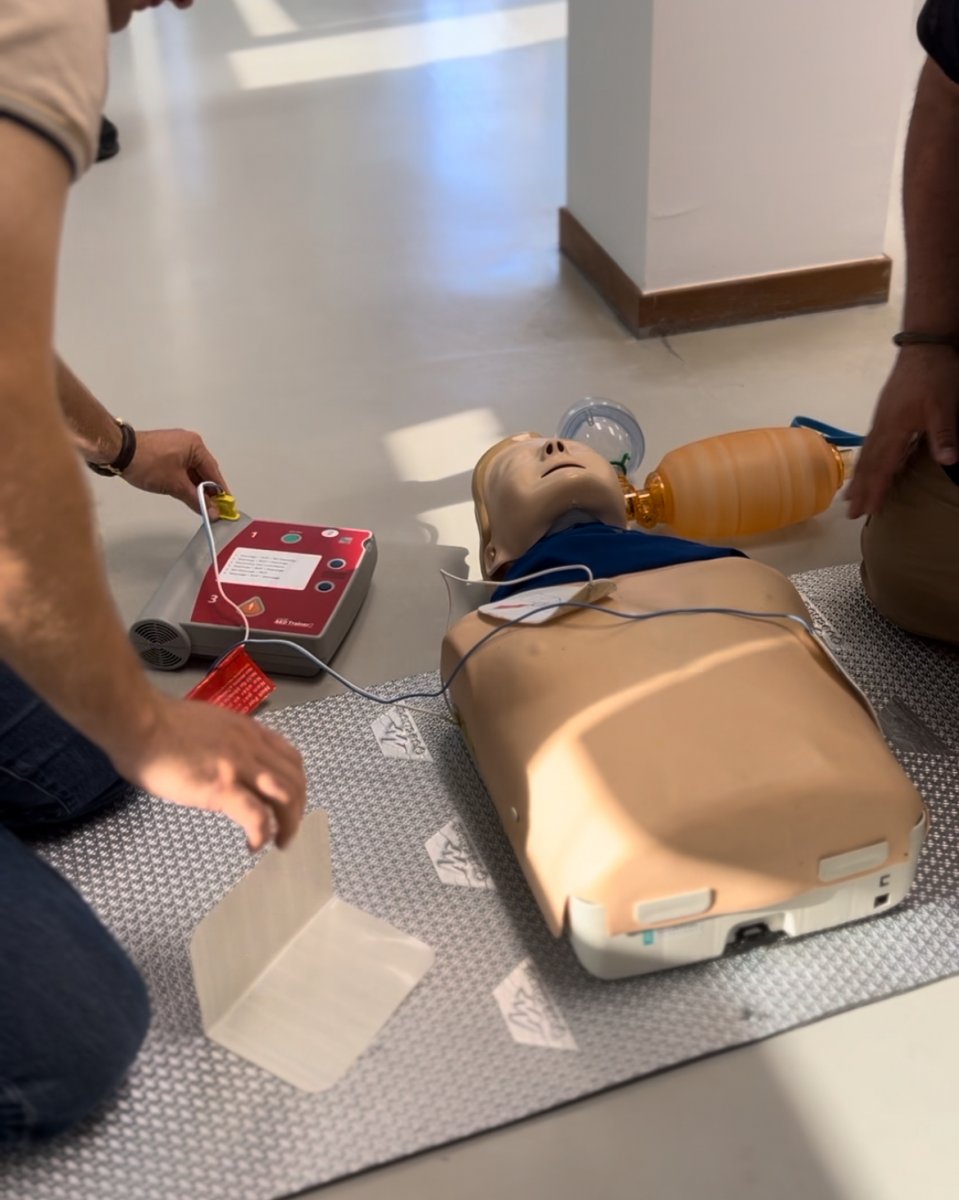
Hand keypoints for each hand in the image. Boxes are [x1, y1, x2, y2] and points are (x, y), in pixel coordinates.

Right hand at [112, 694, 305, 851]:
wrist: (139, 722)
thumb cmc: (160, 724)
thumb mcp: (209, 725)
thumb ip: (226, 743)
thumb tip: (224, 763)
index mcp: (248, 732)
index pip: (290, 757)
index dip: (296, 783)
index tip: (288, 802)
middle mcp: (251, 747)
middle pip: (295, 779)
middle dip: (298, 808)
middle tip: (287, 830)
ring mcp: (238, 767)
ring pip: (286, 796)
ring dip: (289, 823)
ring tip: (279, 842)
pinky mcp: (221, 787)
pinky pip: (256, 815)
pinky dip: (262, 833)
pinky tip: (253, 845)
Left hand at [122, 429, 228, 518]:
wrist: (118, 452)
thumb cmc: (150, 465)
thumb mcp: (175, 485)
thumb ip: (197, 500)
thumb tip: (213, 513)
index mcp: (196, 446)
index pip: (213, 472)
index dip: (220, 492)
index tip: (226, 507)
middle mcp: (189, 442)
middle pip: (204, 470)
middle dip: (207, 490)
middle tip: (211, 509)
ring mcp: (176, 444)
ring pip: (191, 470)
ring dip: (194, 486)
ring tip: (197, 504)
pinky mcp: (165, 449)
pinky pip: (181, 467)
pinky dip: (184, 480)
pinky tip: (183, 492)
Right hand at [847, 349, 958, 517]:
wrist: (924, 346)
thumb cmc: (936, 376)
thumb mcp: (946, 405)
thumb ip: (944, 434)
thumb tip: (948, 462)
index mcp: (895, 428)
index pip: (883, 466)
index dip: (876, 489)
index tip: (867, 511)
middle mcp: (883, 427)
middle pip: (868, 464)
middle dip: (860, 490)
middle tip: (850, 514)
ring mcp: (881, 420)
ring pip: (866, 455)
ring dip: (858, 478)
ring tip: (849, 497)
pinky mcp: (885, 414)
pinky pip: (869, 444)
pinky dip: (864, 461)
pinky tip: (864, 466)